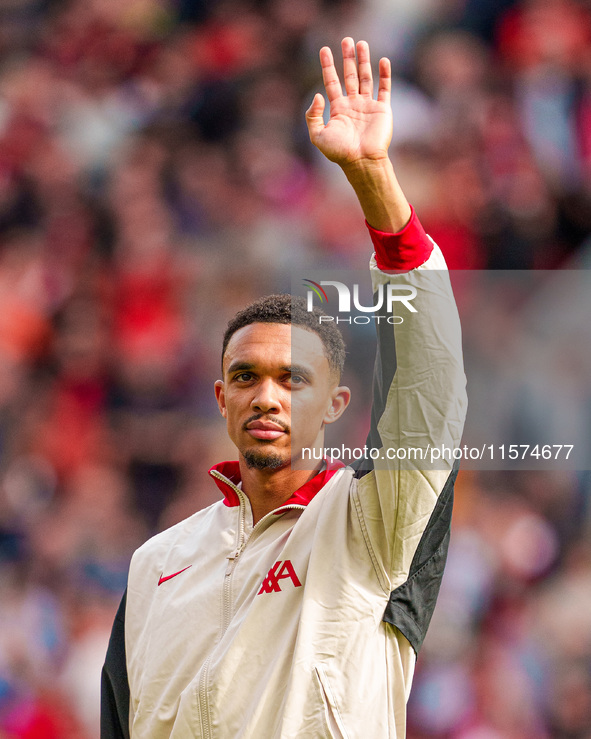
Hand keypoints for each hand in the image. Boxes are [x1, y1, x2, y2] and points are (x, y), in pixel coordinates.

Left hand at [306, 37, 392, 168]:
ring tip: (361, 43)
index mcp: (338, 109)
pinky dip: (385, 75)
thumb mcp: (317, 136)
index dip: (328, 66)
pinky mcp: (382, 110)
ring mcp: (368, 106)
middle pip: (349, 76)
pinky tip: (383, 60)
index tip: (324, 50)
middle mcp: (353, 105)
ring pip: (366, 78)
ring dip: (364, 60)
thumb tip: (317, 94)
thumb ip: (312, 115)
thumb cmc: (339, 152)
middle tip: (346, 39)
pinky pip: (384, 89)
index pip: (331, 82)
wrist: (362, 161)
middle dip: (347, 58)